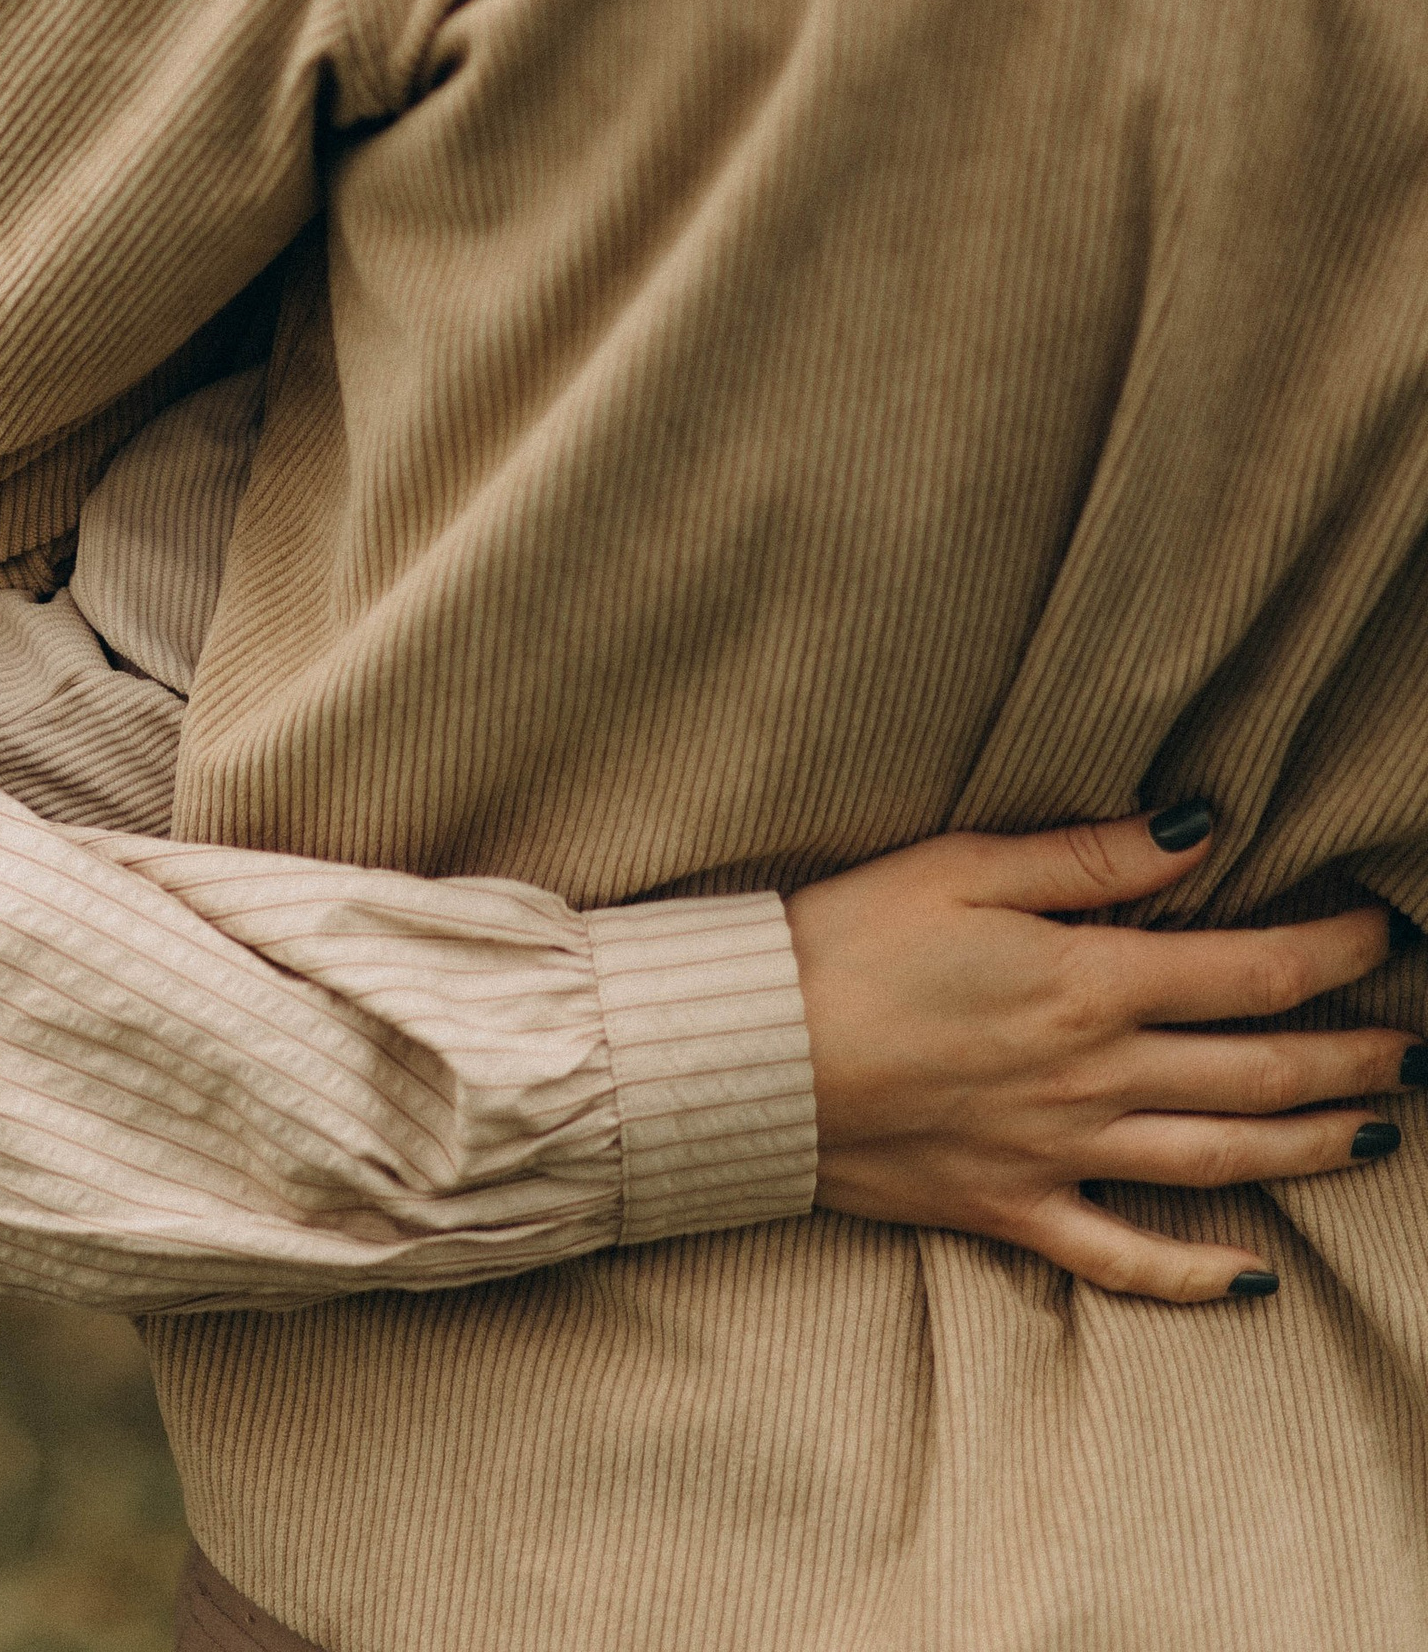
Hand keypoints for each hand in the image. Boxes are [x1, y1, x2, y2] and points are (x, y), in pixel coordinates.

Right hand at [785, 808, 1416, 1301]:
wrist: (749, 1053)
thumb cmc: (847, 938)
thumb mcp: (964, 864)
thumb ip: (1091, 856)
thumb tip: (1201, 831)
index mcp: (1086, 982)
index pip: (1248, 969)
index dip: (1333, 951)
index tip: (1388, 932)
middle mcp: (1094, 1077)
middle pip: (1255, 1073)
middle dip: (1350, 1057)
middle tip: (1416, 1048)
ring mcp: (1059, 1154)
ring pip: (1219, 1162)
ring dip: (1310, 1148)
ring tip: (1378, 1134)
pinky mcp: (1011, 1209)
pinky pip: (1123, 1257)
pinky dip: (1194, 1274)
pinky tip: (1251, 1277)